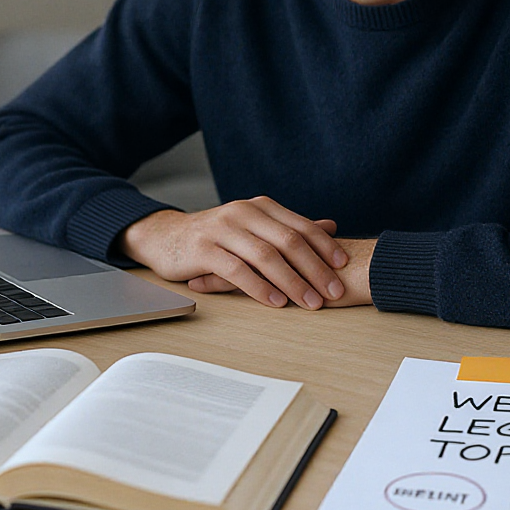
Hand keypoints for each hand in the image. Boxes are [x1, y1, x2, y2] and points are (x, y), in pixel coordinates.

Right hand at [117, 197, 348, 308]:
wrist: (166, 236)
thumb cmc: (216, 236)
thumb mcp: (255, 227)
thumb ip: (289, 227)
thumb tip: (330, 225)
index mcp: (260, 207)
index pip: (300, 225)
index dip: (324, 246)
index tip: (343, 266)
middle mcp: (243, 212)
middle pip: (287, 240)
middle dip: (314, 268)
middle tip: (332, 291)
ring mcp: (221, 229)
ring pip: (264, 255)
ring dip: (291, 281)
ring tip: (309, 302)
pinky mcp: (203, 249)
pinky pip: (236, 269)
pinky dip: (258, 287)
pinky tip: (275, 303)